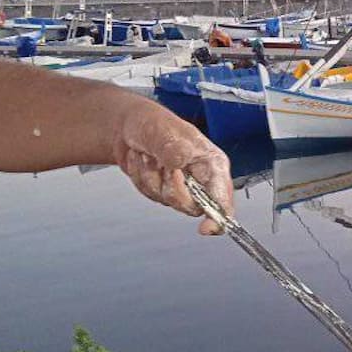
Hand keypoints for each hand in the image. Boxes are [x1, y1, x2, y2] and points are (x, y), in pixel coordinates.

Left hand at [113, 102, 232, 234]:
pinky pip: (152, 196)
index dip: (218, 218)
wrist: (128, 126)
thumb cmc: (154, 123)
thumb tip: (179, 163)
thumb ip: (174, 149)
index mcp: (212, 164)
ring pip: (168, 200)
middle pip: (193, 205)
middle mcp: (201, 179)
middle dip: (172, 186)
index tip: (206, 228)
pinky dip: (141, 177)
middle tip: (164, 164)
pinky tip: (142, 161)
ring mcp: (183, 187)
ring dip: (151, 177)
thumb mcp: (166, 130)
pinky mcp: (165, 191)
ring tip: (149, 155)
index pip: (223, 201)